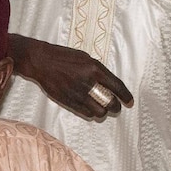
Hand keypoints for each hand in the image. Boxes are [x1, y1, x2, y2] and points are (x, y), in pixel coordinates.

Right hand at [9, 35, 131, 120]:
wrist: (41, 62)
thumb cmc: (63, 57)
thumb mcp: (84, 58)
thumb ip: (97, 70)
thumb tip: (109, 82)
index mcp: (94, 68)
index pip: (117, 86)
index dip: (125, 96)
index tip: (129, 101)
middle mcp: (88, 82)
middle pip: (110, 102)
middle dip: (116, 107)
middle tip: (116, 107)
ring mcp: (78, 93)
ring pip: (99, 111)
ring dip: (103, 112)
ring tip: (102, 109)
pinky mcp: (69, 101)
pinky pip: (86, 113)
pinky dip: (91, 113)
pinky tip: (90, 109)